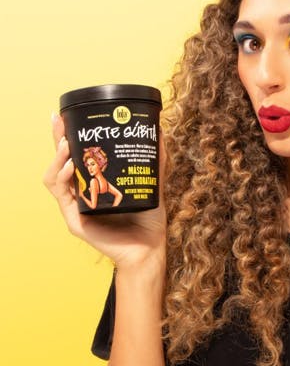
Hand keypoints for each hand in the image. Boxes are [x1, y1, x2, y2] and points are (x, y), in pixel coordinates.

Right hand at [43, 113, 166, 270]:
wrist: (149, 249)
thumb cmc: (149, 219)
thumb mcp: (152, 183)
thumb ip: (155, 160)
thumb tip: (159, 131)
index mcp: (93, 184)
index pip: (75, 156)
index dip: (67, 136)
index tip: (67, 116)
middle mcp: (81, 194)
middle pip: (60, 162)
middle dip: (57, 139)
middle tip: (59, 121)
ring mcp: (75, 207)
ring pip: (54, 177)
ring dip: (57, 157)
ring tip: (67, 143)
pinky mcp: (75, 221)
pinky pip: (62, 195)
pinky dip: (63, 178)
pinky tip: (71, 166)